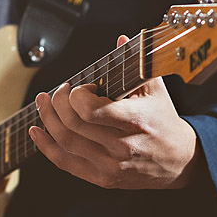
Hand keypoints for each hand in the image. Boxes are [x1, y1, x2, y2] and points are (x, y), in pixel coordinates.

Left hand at [29, 36, 197, 189]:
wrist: (179, 161)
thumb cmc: (163, 120)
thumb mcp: (155, 89)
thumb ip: (135, 65)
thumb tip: (121, 38)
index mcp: (135, 121)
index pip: (90, 111)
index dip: (77, 95)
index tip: (84, 87)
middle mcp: (122, 147)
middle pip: (73, 125)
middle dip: (57, 102)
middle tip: (58, 91)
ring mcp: (111, 166)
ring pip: (66, 143)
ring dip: (48, 119)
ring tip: (43, 102)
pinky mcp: (102, 179)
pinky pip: (65, 163)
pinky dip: (46, 146)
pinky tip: (37, 131)